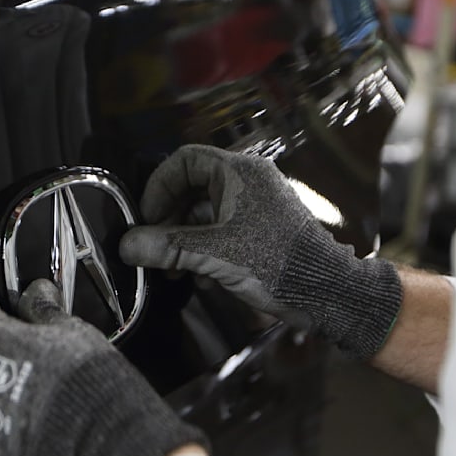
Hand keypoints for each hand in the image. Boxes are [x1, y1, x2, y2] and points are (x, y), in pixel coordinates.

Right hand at [119, 144, 400, 358]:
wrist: (328, 294)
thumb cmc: (280, 264)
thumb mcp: (215, 255)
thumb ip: (167, 247)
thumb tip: (127, 245)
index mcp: (239, 173)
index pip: (184, 161)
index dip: (159, 187)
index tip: (147, 218)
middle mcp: (248, 182)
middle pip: (191, 190)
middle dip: (168, 221)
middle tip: (154, 249)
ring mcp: (256, 206)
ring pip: (204, 215)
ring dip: (183, 241)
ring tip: (172, 270)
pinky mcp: (261, 230)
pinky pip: (220, 231)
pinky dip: (203, 250)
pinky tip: (199, 278)